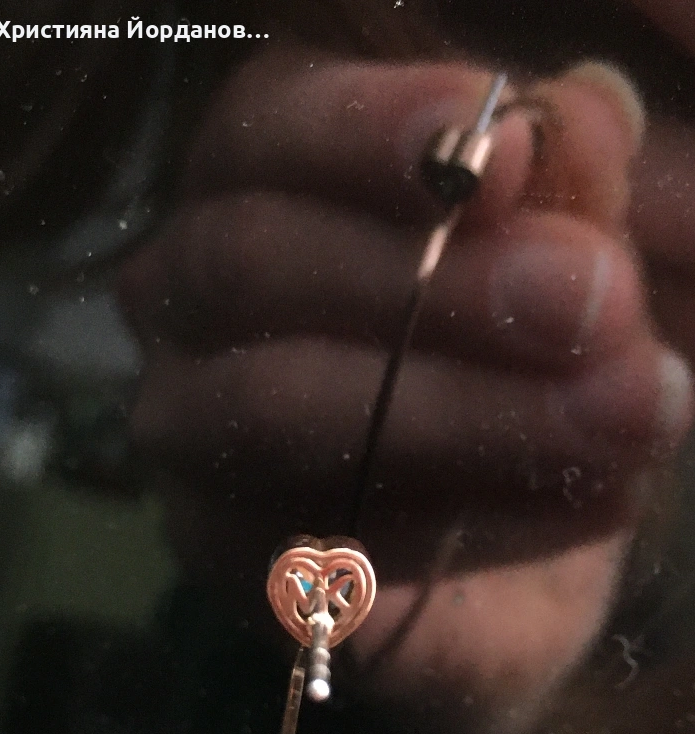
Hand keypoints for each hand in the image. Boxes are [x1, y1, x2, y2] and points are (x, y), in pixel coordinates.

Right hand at [119, 49, 692, 733]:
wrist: (505, 530)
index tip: (508, 156)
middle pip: (249, 260)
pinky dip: (463, 520)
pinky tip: (582, 497)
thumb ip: (567, 193)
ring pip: (273, 403)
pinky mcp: (218, 544)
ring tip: (619, 413)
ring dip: (461, 410)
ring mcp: (184, 425)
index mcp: (255, 185)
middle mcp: (188, 297)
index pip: (267, 127)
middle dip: (433, 282)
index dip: (374, 135)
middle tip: (594, 303)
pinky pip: (315, 533)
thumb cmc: (519, 355)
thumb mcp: (560, 256)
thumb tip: (587, 118)